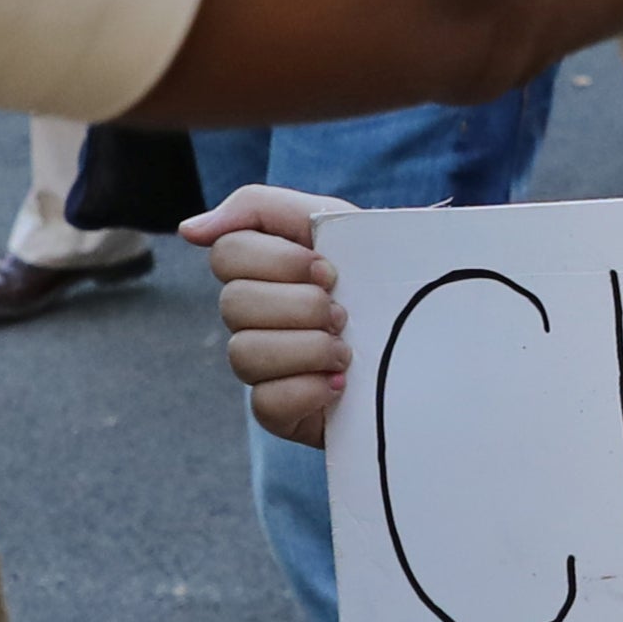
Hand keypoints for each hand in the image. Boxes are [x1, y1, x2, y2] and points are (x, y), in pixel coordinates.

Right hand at [188, 185, 356, 447]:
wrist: (433, 344)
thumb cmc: (382, 277)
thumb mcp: (336, 224)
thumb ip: (261, 209)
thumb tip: (189, 229)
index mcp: (262, 268)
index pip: (228, 254)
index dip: (280, 262)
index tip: (329, 270)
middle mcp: (252, 316)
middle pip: (233, 304)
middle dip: (301, 306)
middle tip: (343, 314)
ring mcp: (261, 366)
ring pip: (244, 354)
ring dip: (309, 348)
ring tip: (348, 351)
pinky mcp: (279, 412)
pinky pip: (265, 403)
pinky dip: (308, 390)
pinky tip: (341, 385)